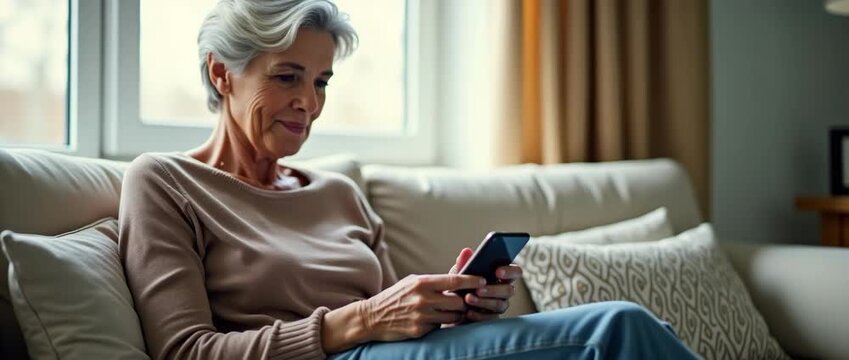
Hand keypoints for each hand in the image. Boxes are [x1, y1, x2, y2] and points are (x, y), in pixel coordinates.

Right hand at [357, 273, 485, 341]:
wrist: (371, 317)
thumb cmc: (396, 297)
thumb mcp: (413, 282)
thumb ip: (436, 280)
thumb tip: (460, 272)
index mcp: (422, 282)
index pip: (454, 280)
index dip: (472, 280)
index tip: (483, 280)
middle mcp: (423, 299)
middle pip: (458, 301)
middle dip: (464, 302)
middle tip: (464, 300)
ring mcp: (421, 316)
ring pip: (453, 316)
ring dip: (456, 315)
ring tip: (451, 311)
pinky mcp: (419, 330)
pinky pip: (441, 327)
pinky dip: (442, 324)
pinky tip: (435, 320)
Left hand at [448, 248, 523, 322]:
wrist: (451, 308)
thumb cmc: (460, 286)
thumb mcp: (459, 274)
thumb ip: (464, 263)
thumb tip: (466, 251)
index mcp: (502, 276)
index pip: (515, 271)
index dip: (509, 271)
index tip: (498, 272)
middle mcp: (504, 291)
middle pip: (509, 290)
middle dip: (494, 289)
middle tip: (479, 289)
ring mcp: (500, 305)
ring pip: (500, 304)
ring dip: (484, 301)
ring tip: (468, 298)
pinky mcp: (492, 319)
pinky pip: (490, 318)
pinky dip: (478, 315)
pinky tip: (468, 312)